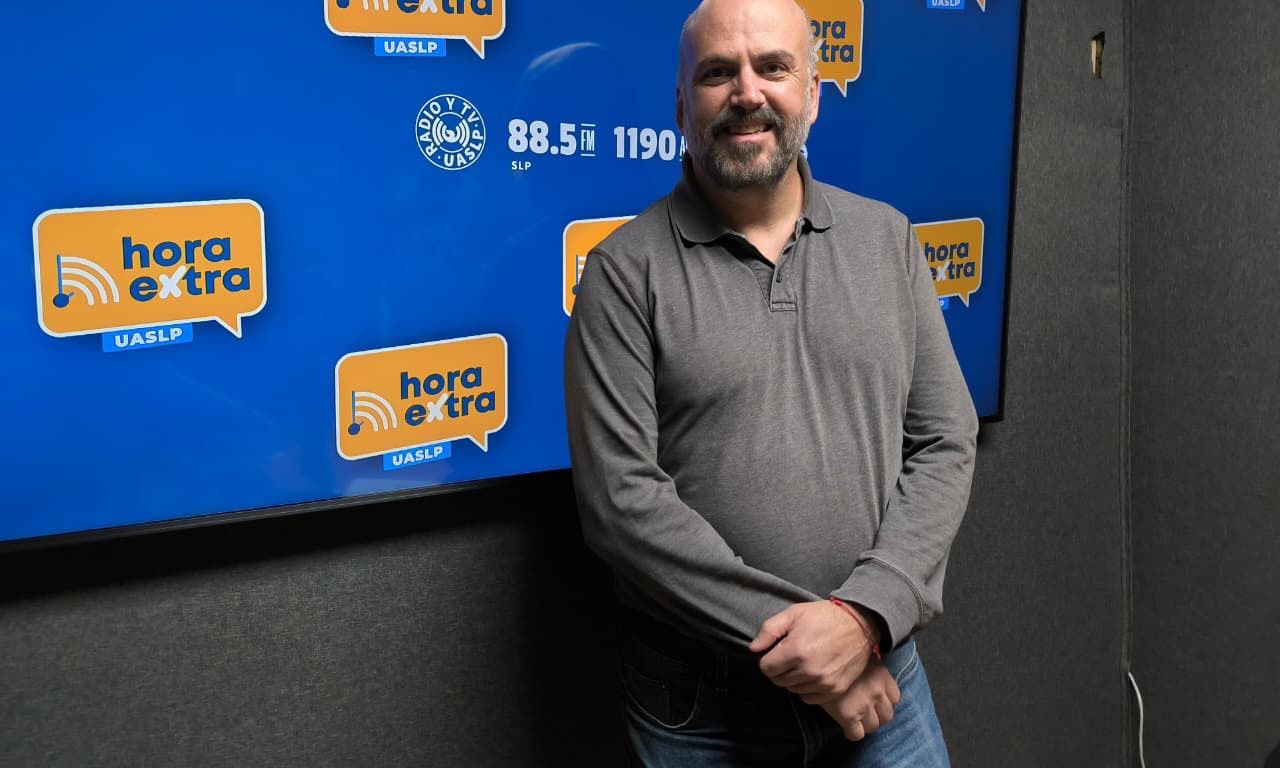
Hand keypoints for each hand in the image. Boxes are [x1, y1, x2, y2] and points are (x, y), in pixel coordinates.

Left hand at [748, 600, 874, 703]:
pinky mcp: (835, 690)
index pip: (766, 668)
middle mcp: (809, 671)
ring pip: (793, 690)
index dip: (768, 659)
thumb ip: (769, 630)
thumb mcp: (793, 614)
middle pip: (778, 680)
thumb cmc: (824, 617)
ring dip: (793, 678)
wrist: (860, 624)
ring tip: (804, 661)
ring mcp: (824, 683)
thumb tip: (754, 649)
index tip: (777, 651)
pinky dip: (807, 688)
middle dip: (780, 668)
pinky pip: (808, 698)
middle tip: (790, 655)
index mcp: (796, 651)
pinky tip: (813, 672)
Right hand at [821, 662, 900, 741]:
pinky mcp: (848, 715)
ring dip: (865, 725)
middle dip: (877, 716)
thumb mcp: (859, 654)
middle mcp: (877, 692)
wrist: (819, 658)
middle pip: (887, 715)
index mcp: (882, 676)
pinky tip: (846, 726)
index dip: (885, 702)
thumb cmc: (837, 652)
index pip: (895, 698)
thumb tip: (868, 667)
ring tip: (855, 719)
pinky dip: (852, 732)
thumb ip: (869, 665)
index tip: (876, 702)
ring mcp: (864, 705)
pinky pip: (856, 734)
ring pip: (873, 726)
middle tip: (866, 712)